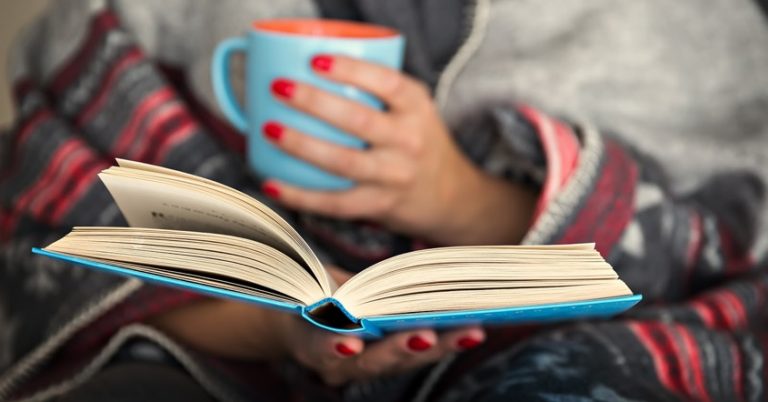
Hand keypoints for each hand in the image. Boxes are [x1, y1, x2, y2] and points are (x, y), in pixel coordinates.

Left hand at [261, 55, 535, 244]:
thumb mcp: (414, 109)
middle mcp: (409, 140)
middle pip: (358, 120)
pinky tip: (272, 183)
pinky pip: (334, 202)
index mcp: (416, 108)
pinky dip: (300, 195)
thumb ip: (378, 92)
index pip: (387, 83)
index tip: (315, 60)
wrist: (451, 195)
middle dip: (313, 102)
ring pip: (342, 162)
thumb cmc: (419, 143)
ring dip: (301, 145)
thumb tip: (308, 72)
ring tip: (269, 128)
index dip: (350, 70)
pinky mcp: (379, 205)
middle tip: (279, 87)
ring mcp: (394, 175)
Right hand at [276, 265, 484, 385]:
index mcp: (309, 344)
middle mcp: (340, 365)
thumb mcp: (307, 286)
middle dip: (402, 347)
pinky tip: (473, 328)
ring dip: (440, 345)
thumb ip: (323, 290)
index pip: (320, 349)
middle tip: (426, 336)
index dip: (335, 346)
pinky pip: (420, 355)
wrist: (305, 314)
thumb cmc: (308, 292)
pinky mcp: (392, 360)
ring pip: (405, 361)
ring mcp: (368, 367)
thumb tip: (341, 286)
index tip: (351, 343)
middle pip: (373, 361)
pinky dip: (447, 341)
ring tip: (469, 331)